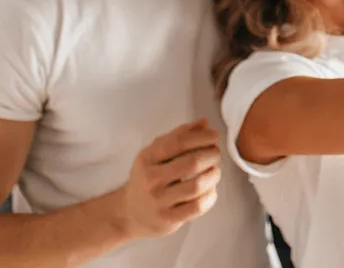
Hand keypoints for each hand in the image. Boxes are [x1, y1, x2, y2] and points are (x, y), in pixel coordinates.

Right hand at [118, 119, 222, 238]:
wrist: (128, 213)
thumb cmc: (148, 178)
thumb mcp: (155, 154)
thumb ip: (179, 136)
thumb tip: (204, 123)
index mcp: (147, 158)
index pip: (178, 142)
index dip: (202, 137)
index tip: (214, 136)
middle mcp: (151, 179)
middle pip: (192, 163)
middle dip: (211, 155)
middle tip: (216, 153)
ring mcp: (159, 201)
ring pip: (197, 185)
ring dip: (213, 175)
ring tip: (215, 171)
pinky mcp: (168, 219)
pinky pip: (197, 206)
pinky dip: (210, 196)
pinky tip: (210, 190)